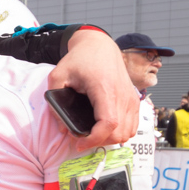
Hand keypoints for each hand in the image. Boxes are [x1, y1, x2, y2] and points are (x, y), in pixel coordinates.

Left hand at [47, 30, 138, 146]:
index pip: (109, 123)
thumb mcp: (58, 76)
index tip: (79, 143)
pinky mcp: (133, 100)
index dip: (94, 139)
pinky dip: (120, 132)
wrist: (100, 46)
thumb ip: (55, 102)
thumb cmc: (80, 59)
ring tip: (93, 135)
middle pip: (119, 132)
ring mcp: (131, 98)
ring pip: (128, 132)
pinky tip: (105, 130)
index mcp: (105, 89)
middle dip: (100, 141)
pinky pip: (133, 125)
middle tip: (82, 139)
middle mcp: (122, 95)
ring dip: (110, 139)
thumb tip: (63, 128)